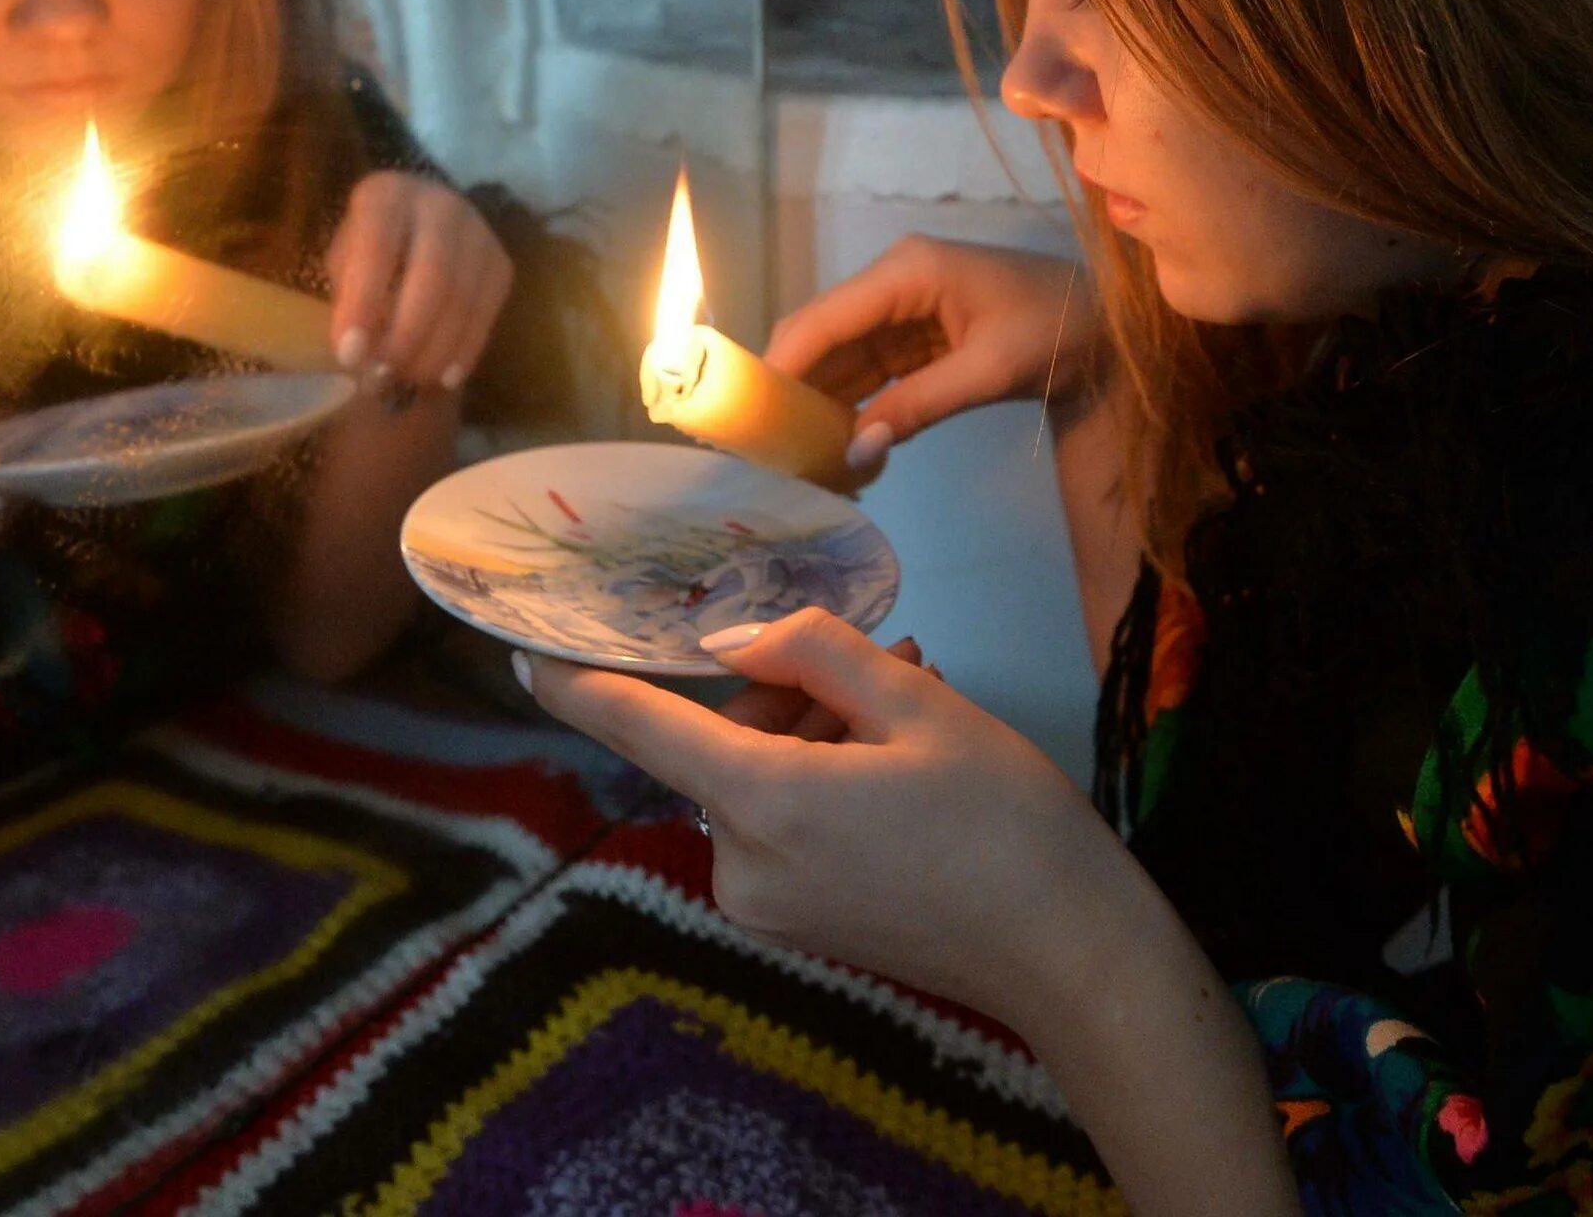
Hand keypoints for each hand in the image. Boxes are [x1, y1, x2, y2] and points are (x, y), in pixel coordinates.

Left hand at [325, 171, 512, 400]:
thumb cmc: (369, 252)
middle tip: (382, 377)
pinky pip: (487, 313)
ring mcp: (479, 233)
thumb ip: (348, 300)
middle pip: (433, 275)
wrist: (420, 226)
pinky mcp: (501, 263)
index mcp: (387, 196)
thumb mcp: (344, 263)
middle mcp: (440, 206)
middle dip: (406, 335)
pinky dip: (465, 351)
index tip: (349, 355)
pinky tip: (444, 378)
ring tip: (407, 382)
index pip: (377, 247)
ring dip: (434, 350)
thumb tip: (359, 357)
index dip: (363, 303)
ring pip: (463, 298)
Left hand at [519, 608, 1148, 1027]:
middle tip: (886, 657)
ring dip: (814, 735)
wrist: (1068, 953)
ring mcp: (766, 904)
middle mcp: (741, 862)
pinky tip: (899, 760)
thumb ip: (813, 652)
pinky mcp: (795, 925)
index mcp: (762, 801)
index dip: (577, 682)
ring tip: (913, 698)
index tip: (524, 645)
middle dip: (785, 693)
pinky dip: (821, 782)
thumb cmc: (1003, 819)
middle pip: (718, 746)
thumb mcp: (915, 703)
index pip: (638, 728)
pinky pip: (781, 827)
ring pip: (756, 783)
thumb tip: (733, 639)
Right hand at [762, 237, 1100, 481]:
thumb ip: (921, 405)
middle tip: (767, 448)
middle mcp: (894, 281)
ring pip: (840, 357)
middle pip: (822, 336)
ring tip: (796, 457)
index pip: (824, 318)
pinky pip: (868, 371)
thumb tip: (855, 451)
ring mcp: (903, 308)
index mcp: (908, 271)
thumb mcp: (992, 370)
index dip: (782, 364)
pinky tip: (839, 446)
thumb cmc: (1059, 332)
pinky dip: (853, 406)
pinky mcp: (915, 335)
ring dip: (820, 403)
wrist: (1107, 327)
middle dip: (793, 389)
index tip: (750, 415)